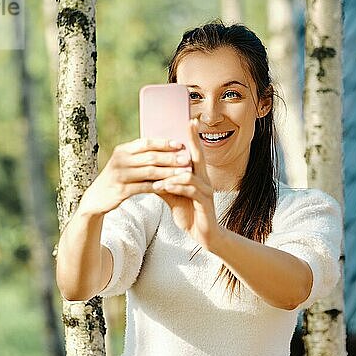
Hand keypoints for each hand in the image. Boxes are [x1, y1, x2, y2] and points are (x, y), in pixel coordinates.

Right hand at [79, 138, 191, 215]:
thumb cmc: (117, 178)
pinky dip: (159, 186)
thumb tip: (166, 148)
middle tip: (187, 159)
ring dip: (169, 172)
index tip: (180, 144)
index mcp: (123, 150)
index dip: (164, 143)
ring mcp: (120, 175)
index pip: (146, 143)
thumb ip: (141, 155)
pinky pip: (144, 187)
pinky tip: (171, 187)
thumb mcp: (125, 163)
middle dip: (170, 158)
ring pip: (150, 172)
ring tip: (184, 174)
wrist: (97, 197)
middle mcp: (120, 160)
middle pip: (150, 157)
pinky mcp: (121, 190)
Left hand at [153, 119, 221, 248]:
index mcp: (198, 176)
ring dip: (171, 173)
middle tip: (188, 123)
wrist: (205, 236)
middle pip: (199, 156)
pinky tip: (163, 186)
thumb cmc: (190, 214)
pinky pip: (189, 190)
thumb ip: (165, 183)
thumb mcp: (174, 196)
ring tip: (156, 175)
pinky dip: (174, 187)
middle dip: (193, 139)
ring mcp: (206, 191)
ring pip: (190, 174)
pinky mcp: (204, 204)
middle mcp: (205, 180)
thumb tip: (150, 173)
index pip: (195, 153)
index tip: (190, 120)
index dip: (194, 136)